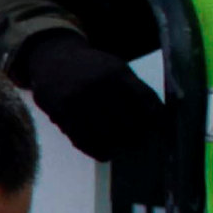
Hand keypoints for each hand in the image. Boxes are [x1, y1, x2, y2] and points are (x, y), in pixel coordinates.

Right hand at [15, 32, 168, 163]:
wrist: (53, 59)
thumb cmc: (91, 67)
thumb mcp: (115, 68)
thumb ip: (135, 88)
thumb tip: (158, 115)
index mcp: (116, 72)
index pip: (144, 101)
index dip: (155, 118)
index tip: (159, 129)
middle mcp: (97, 86)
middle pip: (127, 121)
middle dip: (138, 136)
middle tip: (142, 143)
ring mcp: (78, 101)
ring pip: (105, 134)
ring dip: (119, 147)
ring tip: (125, 150)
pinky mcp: (61, 113)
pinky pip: (82, 139)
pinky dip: (96, 150)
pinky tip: (106, 153)